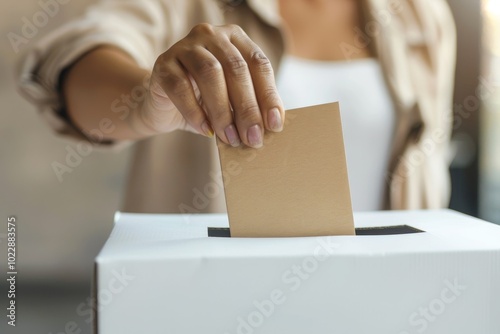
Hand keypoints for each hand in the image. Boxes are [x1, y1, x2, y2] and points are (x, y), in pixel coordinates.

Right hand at [143, 23, 284, 147]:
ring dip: (223, 110)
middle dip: (247, 108)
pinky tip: (206, 130)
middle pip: (236, 68)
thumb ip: (251, 105)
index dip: (268, 95)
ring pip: (209, 73)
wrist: (164, 107)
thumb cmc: (205, 103)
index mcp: (235, 39)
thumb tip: (273, 124)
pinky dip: (195, 112)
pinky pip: (180, 86)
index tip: (274, 124)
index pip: (258, 63)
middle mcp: (211, 35)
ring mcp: (184, 46)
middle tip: (253, 137)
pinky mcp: (163, 64)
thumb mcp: (233, 103)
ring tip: (230, 137)